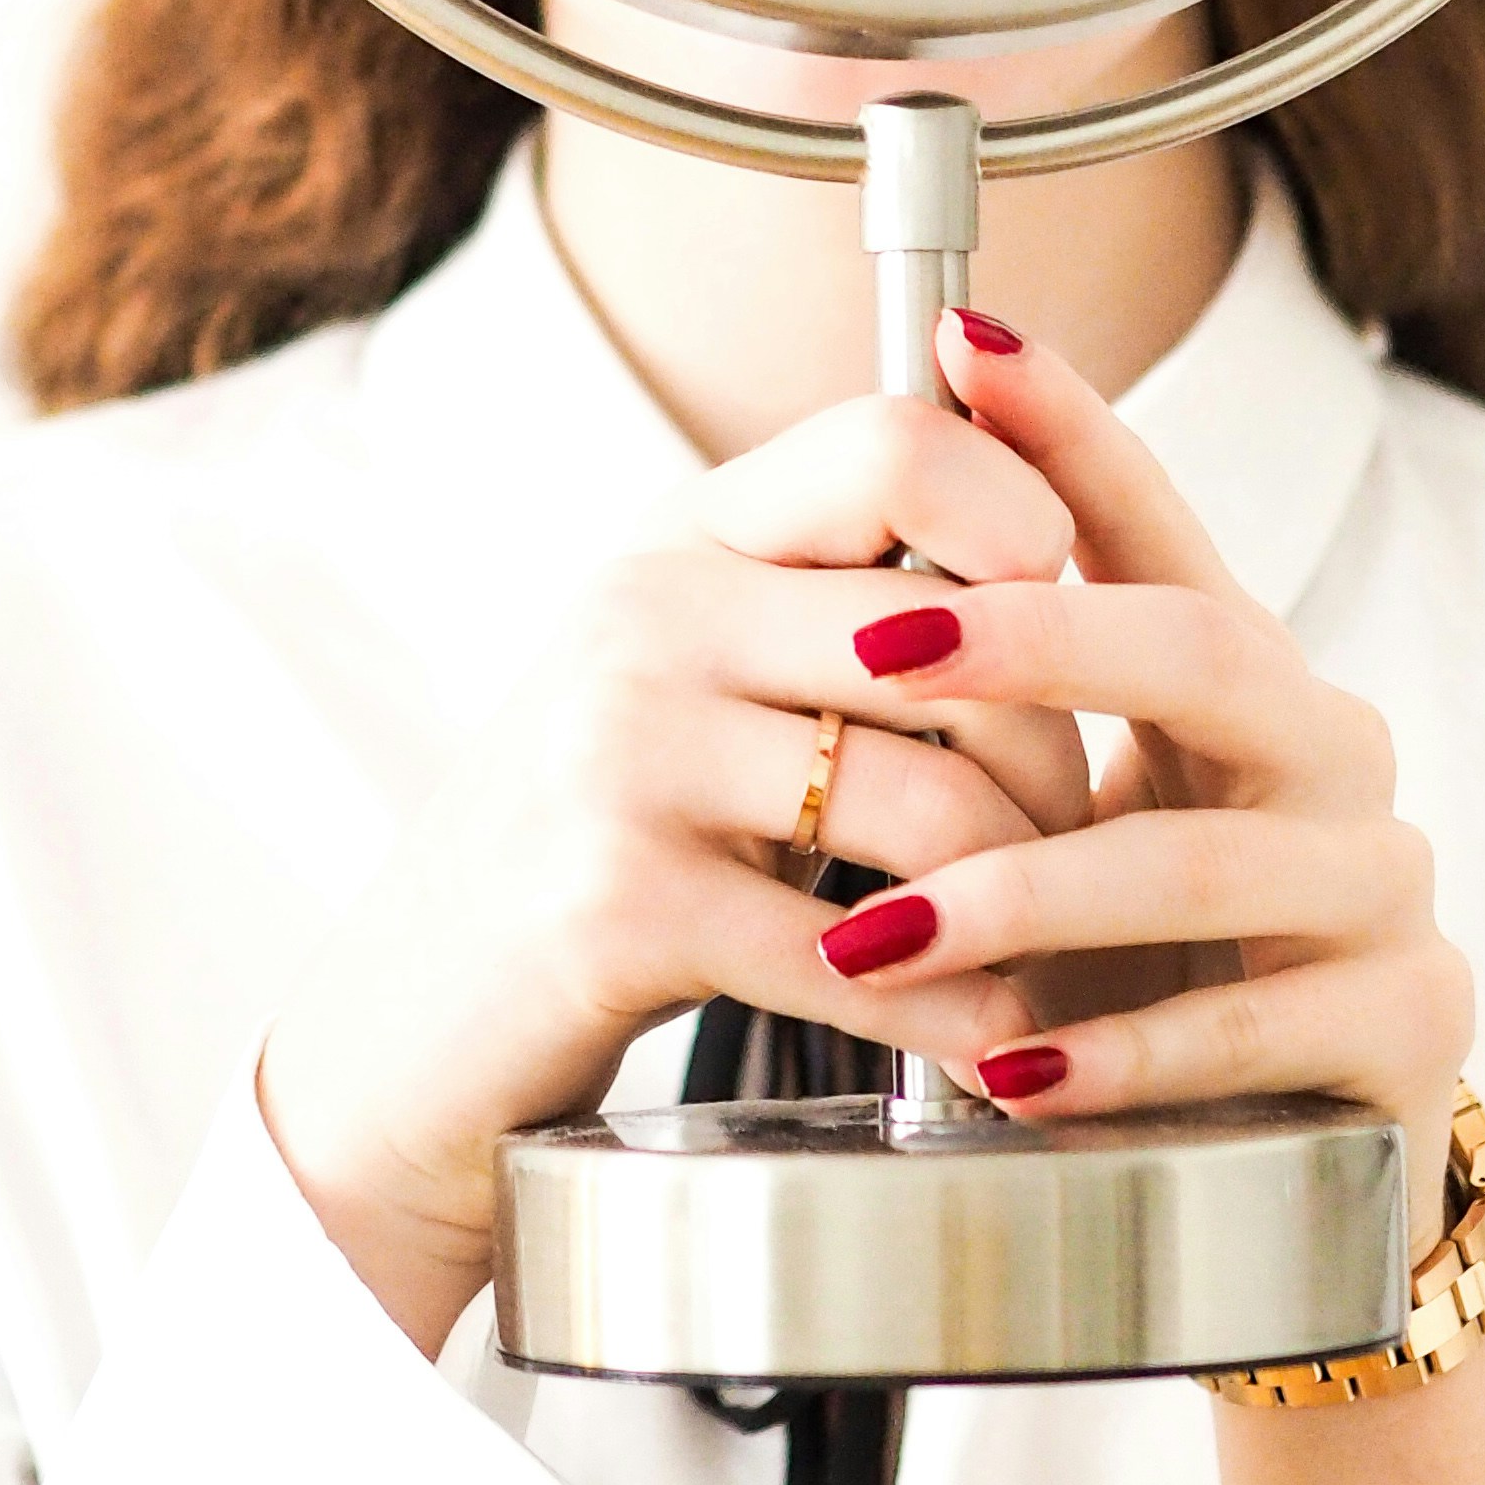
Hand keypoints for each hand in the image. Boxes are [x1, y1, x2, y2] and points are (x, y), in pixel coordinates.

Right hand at [258, 394, 1093, 1352]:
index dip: (1022, 519)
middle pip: (957, 638)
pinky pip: (863, 960)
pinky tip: (991, 1042)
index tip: (1062, 620)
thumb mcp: (684, 675)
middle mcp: (649, 613)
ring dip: (1026, 900)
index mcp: (683, 536)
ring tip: (1047, 949)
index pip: (899, 442)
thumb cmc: (582, 848)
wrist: (398, 1035)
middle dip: (1056, 758)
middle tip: (1085, 843)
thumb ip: (824, 600)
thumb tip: (1048, 551)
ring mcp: (625, 753)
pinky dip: (957, 1016)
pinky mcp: (618, 902)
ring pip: (935, 802)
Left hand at [806, 304, 1470, 1251]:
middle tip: (878, 644)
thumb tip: (844, 554)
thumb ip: (996, 708)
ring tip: (883, 931)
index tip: (965, 342)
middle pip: (1201, 649)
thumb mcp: (1065, 819)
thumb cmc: (1136, 966)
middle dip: (1036, 638)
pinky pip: (1254, 1024)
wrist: (1279, 1171)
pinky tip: (1011, 1068)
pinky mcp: (1411, 1026)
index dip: (1068, 427)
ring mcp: (1385, 888)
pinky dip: (1120, 1049)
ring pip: (1209, 858)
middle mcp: (1332, 751)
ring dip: (1031, 893)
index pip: (1156, 523)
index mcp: (1243, 677)